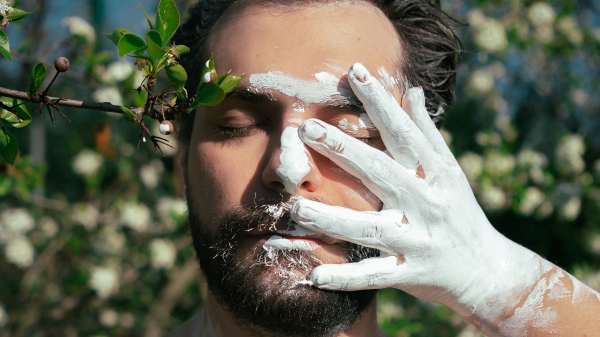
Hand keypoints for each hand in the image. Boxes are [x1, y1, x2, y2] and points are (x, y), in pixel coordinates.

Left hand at [291, 63, 545, 316]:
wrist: (488, 271)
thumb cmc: (460, 212)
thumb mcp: (449, 170)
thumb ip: (426, 132)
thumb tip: (413, 91)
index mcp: (434, 173)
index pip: (403, 132)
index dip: (380, 102)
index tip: (354, 72)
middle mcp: (425, 203)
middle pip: (382, 172)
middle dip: (345, 150)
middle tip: (308, 128)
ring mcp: (418, 240)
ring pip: (371, 227)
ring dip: (333, 219)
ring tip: (296, 208)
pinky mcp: (411, 274)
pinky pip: (374, 276)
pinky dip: (346, 279)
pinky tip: (314, 277)